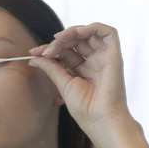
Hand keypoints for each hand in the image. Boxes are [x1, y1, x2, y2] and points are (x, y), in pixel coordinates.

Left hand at [28, 23, 134, 142]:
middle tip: (45, 51)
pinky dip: (93, 27)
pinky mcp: (114, 56)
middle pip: (75, 41)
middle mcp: (93, 62)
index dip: (50, 49)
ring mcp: (104, 58)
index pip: (65, 51)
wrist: (100, 119)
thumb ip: (51, 68)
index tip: (34, 53)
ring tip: (57, 40)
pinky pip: (109, 33)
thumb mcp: (63, 84)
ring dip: (71, 32)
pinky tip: (78, 32)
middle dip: (58, 42)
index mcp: (81, 70)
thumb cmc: (84, 108)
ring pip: (89, 33)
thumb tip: (34, 58)